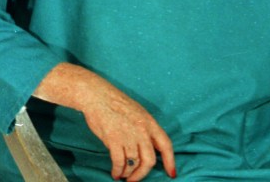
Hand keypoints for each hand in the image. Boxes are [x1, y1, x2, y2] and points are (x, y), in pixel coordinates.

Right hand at [34, 65, 174, 179]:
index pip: (166, 144)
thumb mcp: (137, 113)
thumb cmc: (116, 103)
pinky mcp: (114, 139)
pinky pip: (119, 162)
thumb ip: (144, 129)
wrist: (98, 95)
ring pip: (133, 163)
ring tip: (122, 175)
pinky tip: (115, 173)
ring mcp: (128, 134)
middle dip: (142, 174)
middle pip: (149, 160)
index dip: (170, 161)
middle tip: (135, 180)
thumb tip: (148, 148)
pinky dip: (118, 171)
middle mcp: (142, 129)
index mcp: (149, 122)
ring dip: (127, 173)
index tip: (171, 173)